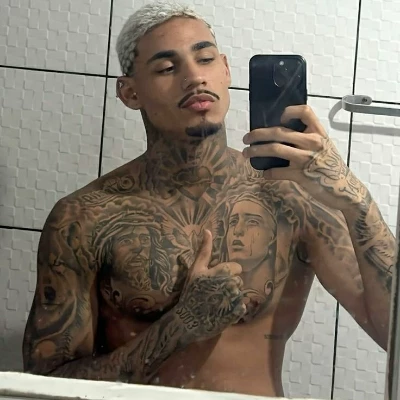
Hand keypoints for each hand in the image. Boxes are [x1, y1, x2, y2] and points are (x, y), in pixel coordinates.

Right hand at [175, 230, 245, 341]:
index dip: (228, 272)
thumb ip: (204, 250)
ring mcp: (235, 299)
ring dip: (232, 296)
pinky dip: (235, 308)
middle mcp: (231, 284)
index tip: (217, 279)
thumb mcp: (196, 269)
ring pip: (240, 293)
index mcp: (222, 271)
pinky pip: (243, 306)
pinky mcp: (237, 313)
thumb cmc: (191, 292)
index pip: (236, 268)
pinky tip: (223, 310)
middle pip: (238, 280)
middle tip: (216, 291)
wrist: (188, 320)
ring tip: (218, 301)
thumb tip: (208, 230)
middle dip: (230, 284)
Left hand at [242, 105, 366, 210]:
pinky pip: (277, 172)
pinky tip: (264, 173)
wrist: (345, 190)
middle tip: (246, 138)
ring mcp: (306, 158)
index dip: (289, 112)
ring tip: (246, 153)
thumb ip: (307, 139)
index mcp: (318, 133)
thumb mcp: (324, 147)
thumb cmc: (332, 167)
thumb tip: (282, 135)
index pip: (305, 111)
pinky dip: (268, 173)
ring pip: (274, 148)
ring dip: (256, 151)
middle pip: (279, 131)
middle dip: (258, 134)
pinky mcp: (301, 175)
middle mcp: (312, 142)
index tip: (278, 119)